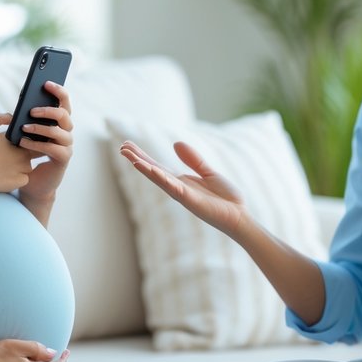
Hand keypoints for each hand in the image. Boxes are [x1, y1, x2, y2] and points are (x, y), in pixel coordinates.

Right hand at [0, 113, 34, 195]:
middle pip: (32, 149)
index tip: (13, 141)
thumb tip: (11, 116)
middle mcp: (18, 152)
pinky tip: (4, 176)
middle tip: (6, 156)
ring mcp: (20, 168)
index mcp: (10, 138)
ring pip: (29, 164)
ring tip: (3, 167)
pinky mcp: (18, 182)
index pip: (28, 134)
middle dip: (24, 150)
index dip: (22, 137)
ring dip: (22, 165)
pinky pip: (26, 178)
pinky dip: (18, 177)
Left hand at [17, 81, 73, 203]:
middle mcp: (66, 133)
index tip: (46, 83)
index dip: (59, 92)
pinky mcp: (63, 160)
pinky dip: (37, 144)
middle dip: (49, 110)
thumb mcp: (26, 135)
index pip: (64, 103)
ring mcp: (66, 146)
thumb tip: (15, 110)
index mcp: (59, 124)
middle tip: (31, 110)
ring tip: (24, 128)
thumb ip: (25, 122)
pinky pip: (53, 148)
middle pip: (65, 115)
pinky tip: (24, 143)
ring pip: (59, 131)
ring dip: (40, 128)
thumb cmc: (27, 157)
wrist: (31, 184)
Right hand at [119, 140, 246, 235]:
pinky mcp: (192, 201)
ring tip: (130, 157)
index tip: (127, 146)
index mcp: (181, 182)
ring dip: (145, 169)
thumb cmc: (226, 199)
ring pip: (160, 179)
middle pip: (153, 172)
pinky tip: (152, 170)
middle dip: (137, 160)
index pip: (156, 167)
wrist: (240, 217)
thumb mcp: (208, 173)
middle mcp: (178, 189)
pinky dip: (163, 179)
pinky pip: (175, 188)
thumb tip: (175, 143)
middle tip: (121, 148)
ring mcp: (183, 195)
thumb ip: (193, 160)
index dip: (142, 156)